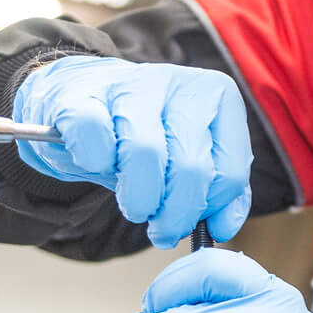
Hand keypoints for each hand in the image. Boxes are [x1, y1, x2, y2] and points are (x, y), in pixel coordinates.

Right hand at [13, 56, 251, 246]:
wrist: (85, 97)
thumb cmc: (145, 135)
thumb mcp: (190, 159)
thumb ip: (217, 193)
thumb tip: (222, 227)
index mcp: (218, 96)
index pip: (230, 172)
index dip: (208, 208)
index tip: (189, 219)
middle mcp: (180, 84)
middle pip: (191, 167)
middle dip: (174, 214)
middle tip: (160, 228)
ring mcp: (130, 83)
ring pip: (145, 152)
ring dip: (138, 198)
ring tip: (135, 207)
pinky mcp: (82, 92)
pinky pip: (94, 135)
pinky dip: (95, 163)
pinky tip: (97, 167)